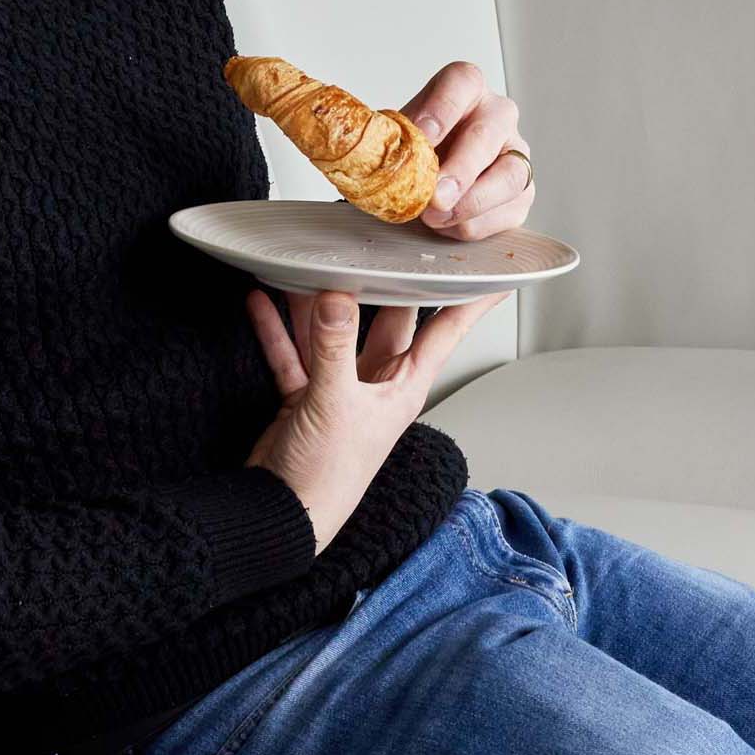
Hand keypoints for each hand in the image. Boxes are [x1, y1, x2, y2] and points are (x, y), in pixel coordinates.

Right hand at [244, 283, 511, 551]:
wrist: (282, 515)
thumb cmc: (326, 477)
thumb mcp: (334, 404)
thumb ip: (333, 346)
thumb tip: (337, 295)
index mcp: (403, 386)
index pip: (445, 331)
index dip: (470, 300)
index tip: (491, 270)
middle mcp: (376, 383)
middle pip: (388, 318)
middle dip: (386, 281)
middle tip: (390, 240)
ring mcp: (340, 388)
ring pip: (333, 330)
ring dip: (319, 301)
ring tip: (309, 260)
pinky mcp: (305, 395)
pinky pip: (293, 351)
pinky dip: (277, 327)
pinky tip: (263, 298)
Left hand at [398, 61, 533, 239]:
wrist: (422, 184)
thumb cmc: (413, 153)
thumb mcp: (396, 137)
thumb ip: (389, 140)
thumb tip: (370, 153)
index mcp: (465, 90)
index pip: (462, 82)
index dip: (443, 107)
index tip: (422, 134)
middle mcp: (496, 116)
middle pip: (489, 133)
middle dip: (461, 168)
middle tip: (435, 194)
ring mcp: (515, 154)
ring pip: (511, 175)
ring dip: (472, 201)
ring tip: (436, 217)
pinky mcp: (521, 194)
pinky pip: (508, 211)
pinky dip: (475, 224)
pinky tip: (447, 226)